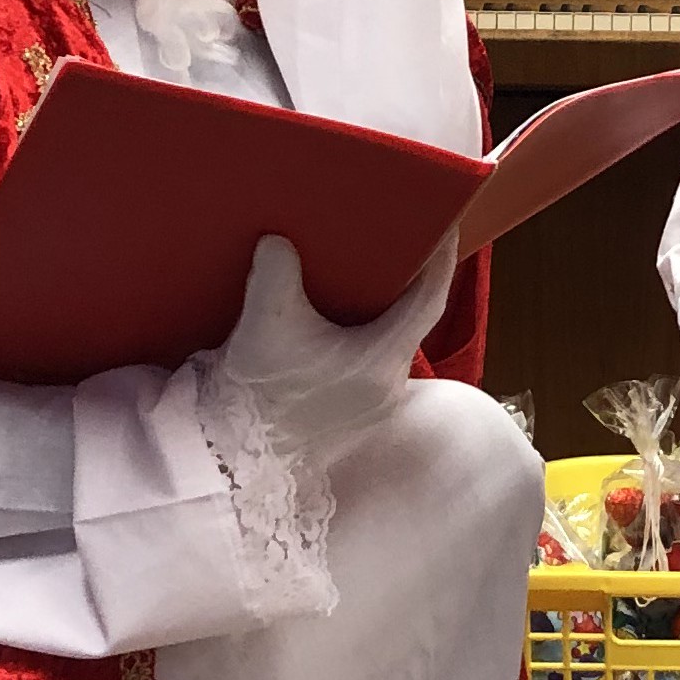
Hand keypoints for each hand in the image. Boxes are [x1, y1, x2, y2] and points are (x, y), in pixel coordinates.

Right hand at [218, 231, 451, 443]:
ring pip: (394, 346)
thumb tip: (279, 240)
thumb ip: (275, 273)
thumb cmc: (256, 391)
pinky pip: (377, 366)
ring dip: (387, 316)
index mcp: (380, 360)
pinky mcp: (358, 417)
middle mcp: (390, 386)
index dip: (441, 260)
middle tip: (401, 245)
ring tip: (372, 280)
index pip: (429, 300)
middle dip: (410, 284)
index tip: (445, 229)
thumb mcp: (264, 323)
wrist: (235, 451)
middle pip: (413, 322)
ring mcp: (377, 406)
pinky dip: (369, 340)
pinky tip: (346, 326)